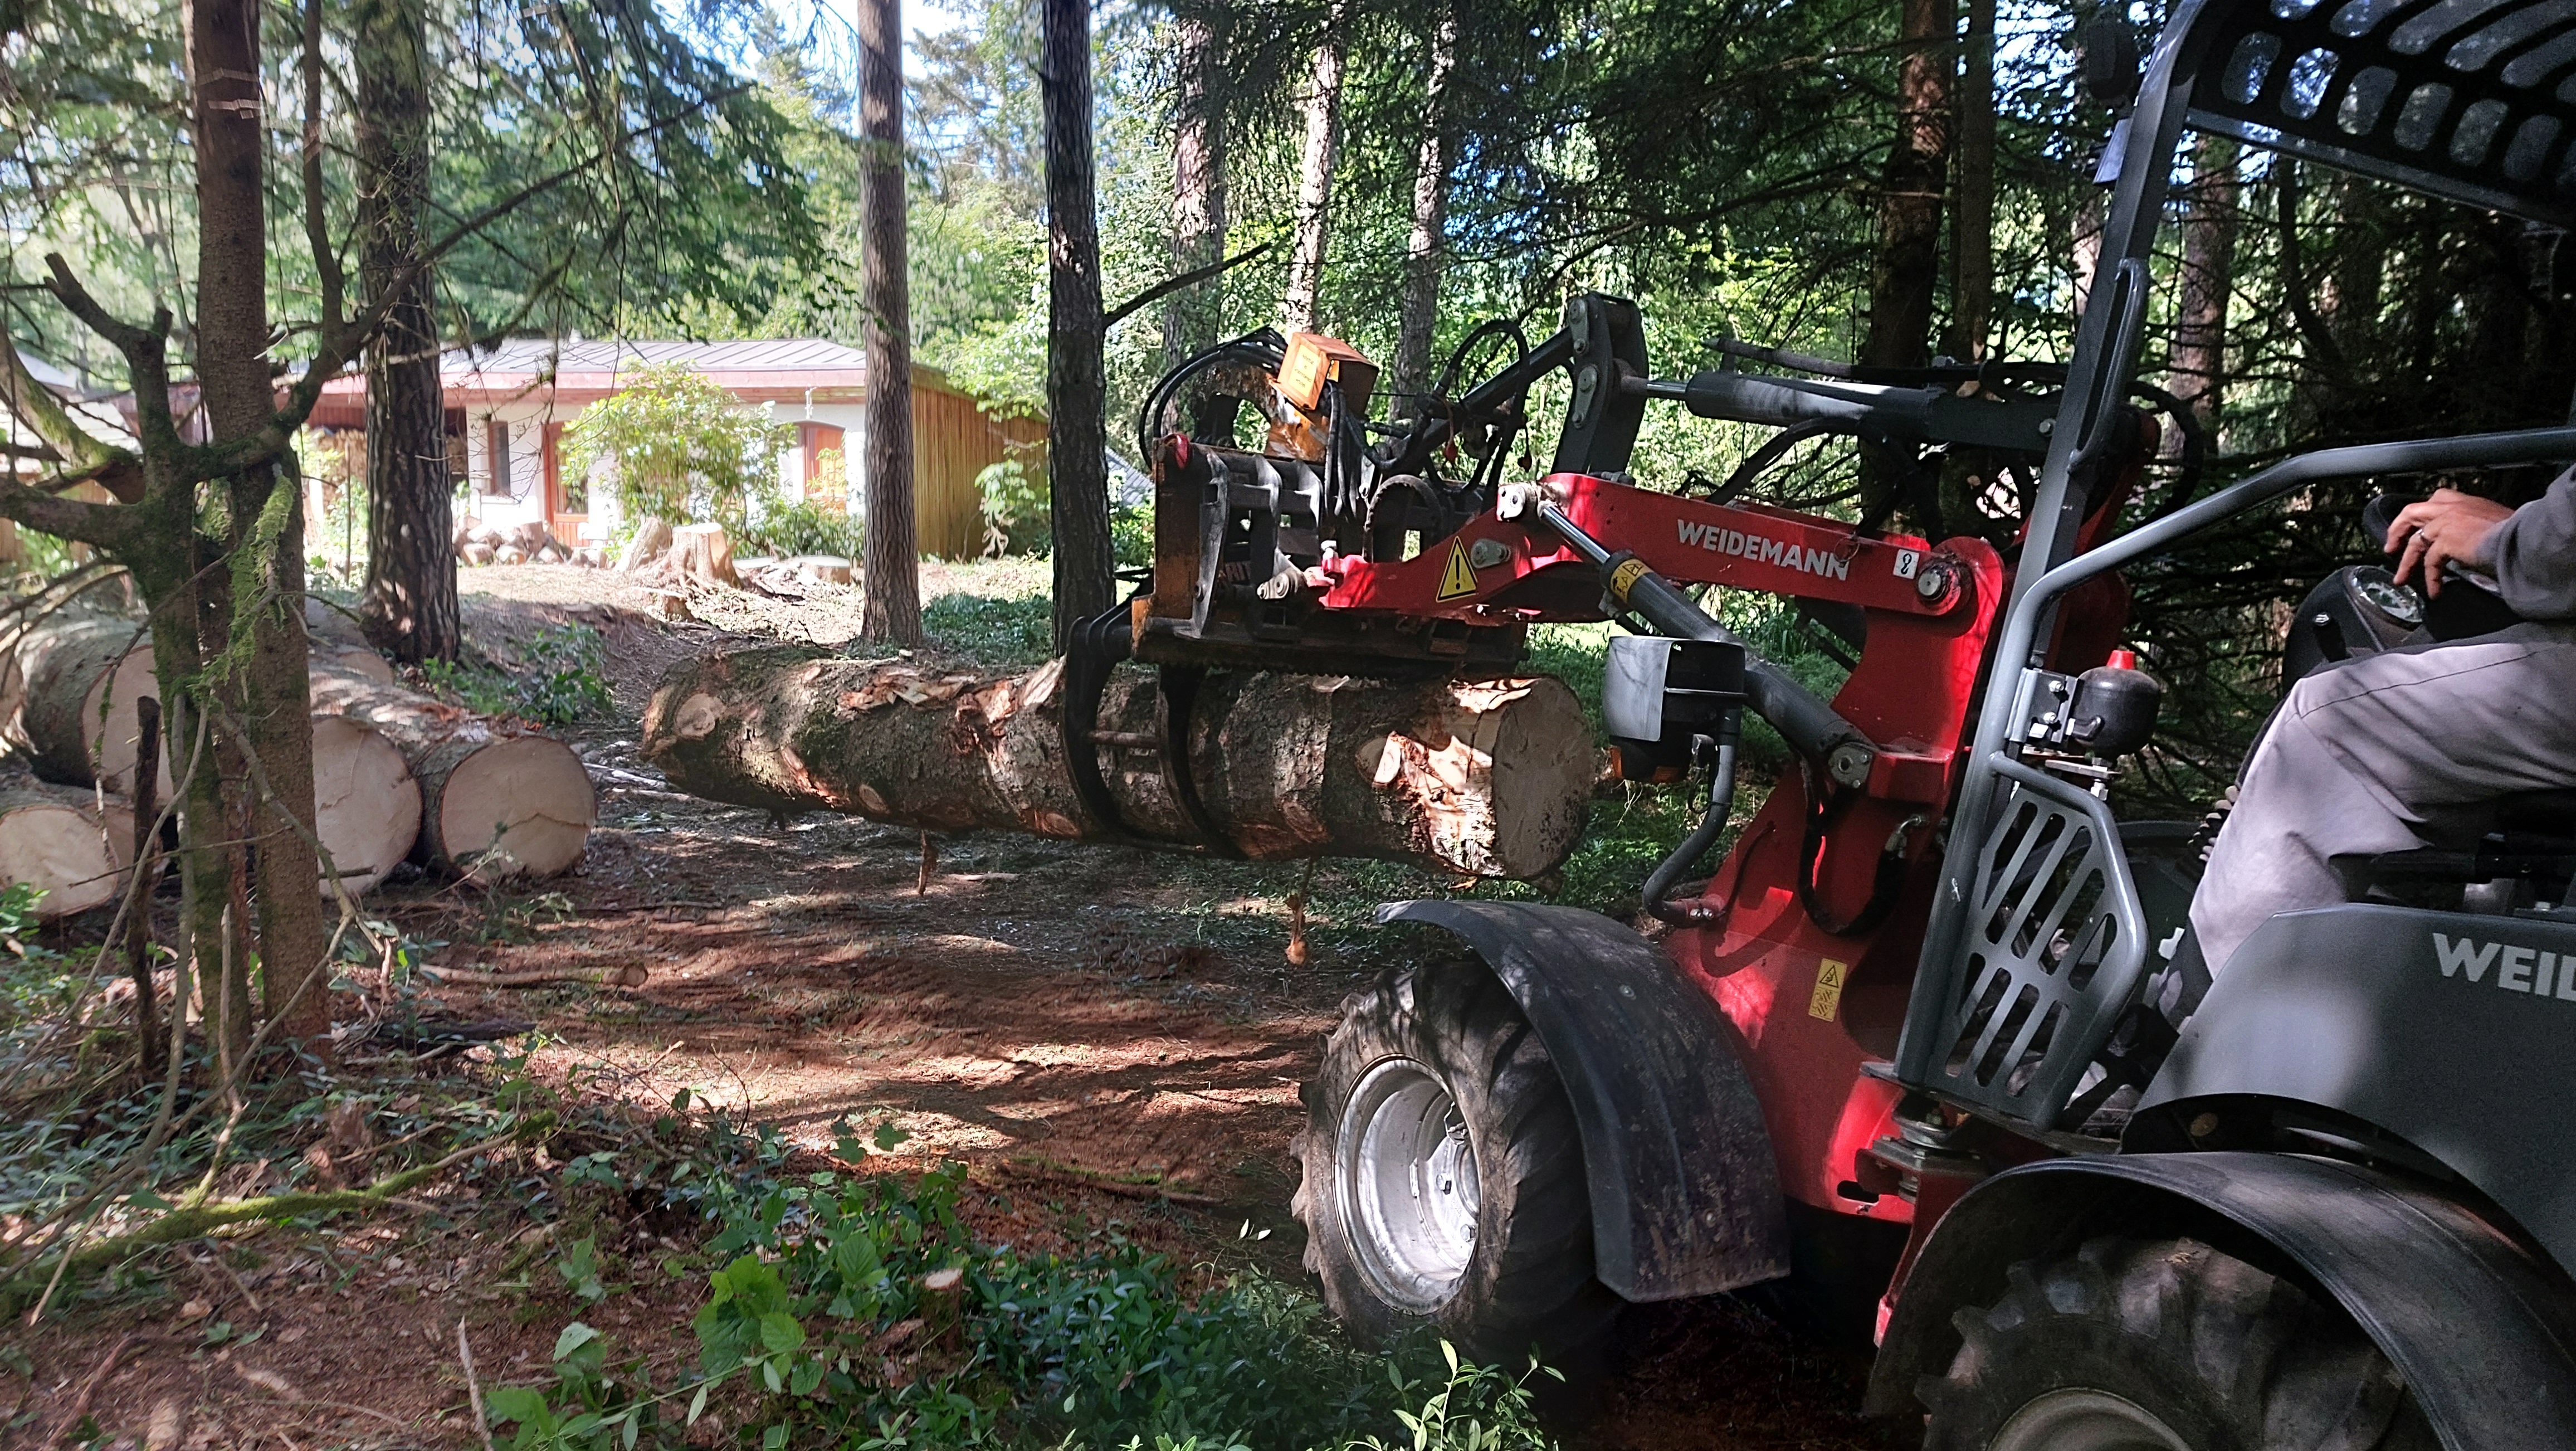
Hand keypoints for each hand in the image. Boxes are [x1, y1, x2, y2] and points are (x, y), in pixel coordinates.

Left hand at [2385, 487, 2514, 595]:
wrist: (2519, 538)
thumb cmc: (2514, 532)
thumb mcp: (2492, 521)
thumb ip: (2473, 525)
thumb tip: (2467, 541)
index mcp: (2464, 501)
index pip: (2435, 500)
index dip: (2419, 515)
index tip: (2413, 527)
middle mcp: (2451, 506)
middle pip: (2412, 513)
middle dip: (2397, 530)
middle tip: (2391, 547)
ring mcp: (2445, 522)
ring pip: (2415, 542)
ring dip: (2406, 563)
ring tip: (2401, 579)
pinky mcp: (2445, 540)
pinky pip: (2430, 562)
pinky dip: (2431, 578)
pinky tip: (2434, 590)